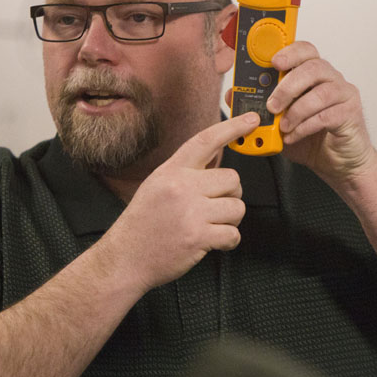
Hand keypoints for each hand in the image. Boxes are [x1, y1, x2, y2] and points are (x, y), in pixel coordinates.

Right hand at [99, 112, 259, 292]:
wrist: (125, 258)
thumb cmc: (144, 223)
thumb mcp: (158, 186)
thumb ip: (186, 173)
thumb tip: (218, 162)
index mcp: (171, 171)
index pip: (206, 141)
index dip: (232, 127)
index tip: (251, 119)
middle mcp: (181, 187)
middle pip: (232, 179)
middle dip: (230, 195)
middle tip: (215, 207)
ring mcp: (191, 212)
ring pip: (237, 207)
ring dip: (229, 219)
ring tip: (209, 225)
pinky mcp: (199, 237)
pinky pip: (233, 234)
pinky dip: (227, 241)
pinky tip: (212, 242)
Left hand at [262, 41, 374, 182]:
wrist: (340, 163)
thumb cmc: (314, 139)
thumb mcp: (278, 123)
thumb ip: (258, 106)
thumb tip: (233, 95)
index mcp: (313, 74)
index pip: (304, 50)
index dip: (288, 51)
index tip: (273, 61)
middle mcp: (330, 79)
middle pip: (312, 67)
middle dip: (287, 86)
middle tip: (272, 105)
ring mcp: (343, 94)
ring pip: (321, 92)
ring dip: (296, 110)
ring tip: (283, 126)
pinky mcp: (350, 113)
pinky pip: (327, 115)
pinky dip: (306, 126)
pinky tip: (294, 136)